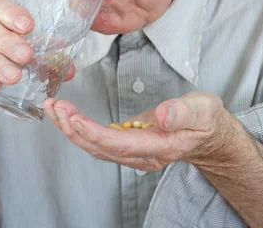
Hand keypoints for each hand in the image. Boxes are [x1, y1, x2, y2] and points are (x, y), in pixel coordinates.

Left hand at [43, 92, 238, 170]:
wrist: (208, 134)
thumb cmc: (206, 120)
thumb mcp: (203, 110)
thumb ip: (183, 112)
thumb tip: (162, 116)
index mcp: (160, 147)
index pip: (122, 145)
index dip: (96, 134)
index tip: (75, 119)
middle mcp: (143, 155)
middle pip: (101, 148)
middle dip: (74, 129)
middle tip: (55, 107)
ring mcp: (134, 153)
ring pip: (95, 147)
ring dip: (71, 129)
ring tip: (53, 108)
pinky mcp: (128, 145)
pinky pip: (98, 141)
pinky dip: (79, 128)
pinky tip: (67, 114)